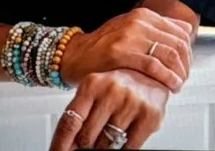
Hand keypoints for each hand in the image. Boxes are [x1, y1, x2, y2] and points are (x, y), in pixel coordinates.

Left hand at [50, 69, 168, 150]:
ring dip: (105, 146)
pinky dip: (122, 149)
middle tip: (91, 140)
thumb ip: (80, 115)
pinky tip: (122, 139)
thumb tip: (67, 146)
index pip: (70, 123)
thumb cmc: (120, 84)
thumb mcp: (95, 91)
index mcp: (92, 84)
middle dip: (85, 144)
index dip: (61, 144)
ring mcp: (131, 103)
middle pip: (86, 137)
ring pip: (107, 145)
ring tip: (111, 132)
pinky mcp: (150, 115)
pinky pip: (129, 148)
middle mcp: (111, 91)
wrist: (153, 72)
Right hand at [58, 8, 192, 92]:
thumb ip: (157, 29)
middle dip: (185, 64)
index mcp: (144, 15)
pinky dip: (166, 77)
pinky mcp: (120, 53)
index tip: (186, 66)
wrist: (74, 55)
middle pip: (177, 43)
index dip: (188, 52)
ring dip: (179, 72)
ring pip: (168, 54)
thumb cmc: (103, 46)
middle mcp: (139, 22)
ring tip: (178, 84)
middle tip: (184, 78)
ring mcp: (129, 36)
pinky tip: (170, 86)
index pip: (180, 32)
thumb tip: (187, 30)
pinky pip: (153, 66)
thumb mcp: (131, 29)